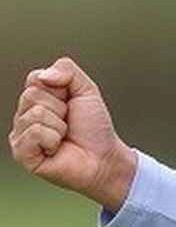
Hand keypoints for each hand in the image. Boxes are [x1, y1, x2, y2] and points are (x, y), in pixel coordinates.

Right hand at [8, 56, 135, 210]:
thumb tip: (44, 75)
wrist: (103, 156)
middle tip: (68, 122)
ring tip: (64, 136)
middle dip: (60, 107)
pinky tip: (56, 148)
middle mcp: (24, 115)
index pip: (35, 78)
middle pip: (32, 95)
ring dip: (59, 125)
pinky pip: (34, 133)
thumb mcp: (87, 90)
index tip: (71, 101)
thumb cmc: (94, 126)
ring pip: (35, 114)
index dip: (60, 87)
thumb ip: (68, 70)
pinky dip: (53, 139)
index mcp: (38, 98)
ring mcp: (20, 134)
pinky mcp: (21, 153)